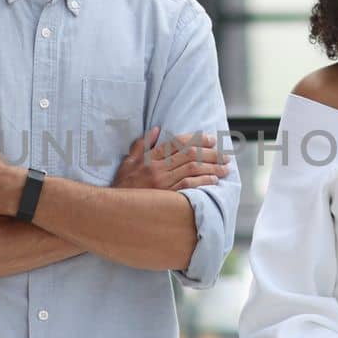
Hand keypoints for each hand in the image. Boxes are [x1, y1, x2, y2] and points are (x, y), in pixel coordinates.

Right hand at [111, 128, 230, 190]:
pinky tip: (214, 180)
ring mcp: (162, 183)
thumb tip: (156, 129)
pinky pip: (188, 187)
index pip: (177, 143)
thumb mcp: (127, 161)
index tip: (211, 139)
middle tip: (225, 154)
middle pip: (189, 155)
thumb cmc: (121, 185)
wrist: (112, 209)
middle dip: (210, 153)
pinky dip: (203, 182)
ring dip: (212, 167)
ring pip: (192, 169)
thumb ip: (142, 145)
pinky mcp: (166, 197)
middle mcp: (158, 168)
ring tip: (225, 167)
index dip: (196, 139)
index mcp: (150, 157)